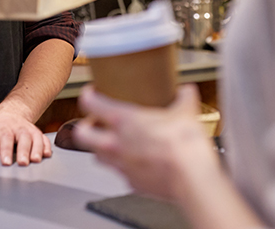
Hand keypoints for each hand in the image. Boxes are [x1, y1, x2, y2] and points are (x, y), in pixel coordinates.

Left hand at [0, 108, 51, 164]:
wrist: (10, 115)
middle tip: (23, 164)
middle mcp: (18, 127)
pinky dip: (47, 146)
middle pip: (23, 137)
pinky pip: (44, 138)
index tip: (6, 163)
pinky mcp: (37, 133)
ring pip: (36, 137)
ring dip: (37, 149)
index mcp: (2, 127)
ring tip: (36, 161)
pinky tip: (46, 155)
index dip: (6, 150)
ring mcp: (29, 129)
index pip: (5, 137)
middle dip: (24, 151)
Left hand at [73, 84, 220, 202]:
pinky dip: (124, 166)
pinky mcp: (132, 183)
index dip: (87, 95)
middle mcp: (116, 144)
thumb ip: (183, 98)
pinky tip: (136, 162)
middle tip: (94, 123)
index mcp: (123, 120)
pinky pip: (120, 173)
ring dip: (100, 148)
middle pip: (82, 135)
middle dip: (84, 127)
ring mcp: (121, 165)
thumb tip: (185, 91)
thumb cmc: (183, 145)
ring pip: (97, 156)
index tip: (90, 93)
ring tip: (112, 143)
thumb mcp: (186, 111)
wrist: (191, 177)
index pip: (91, 104)